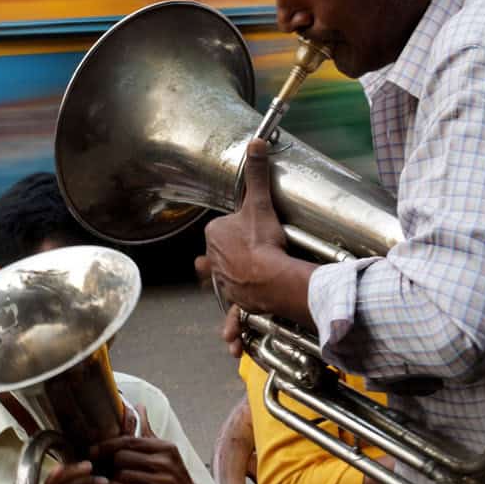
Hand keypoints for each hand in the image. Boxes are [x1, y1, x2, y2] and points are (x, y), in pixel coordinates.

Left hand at [88, 408, 214, 483]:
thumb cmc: (176, 482)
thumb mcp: (166, 454)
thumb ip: (148, 432)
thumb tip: (139, 406)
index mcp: (166, 448)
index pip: (129, 441)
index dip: (107, 445)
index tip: (93, 450)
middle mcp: (165, 462)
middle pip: (122, 458)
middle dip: (111, 465)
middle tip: (105, 470)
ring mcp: (164, 481)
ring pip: (123, 475)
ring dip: (114, 480)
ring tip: (113, 483)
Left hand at [195, 139, 312, 330]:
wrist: (269, 278)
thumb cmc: (262, 241)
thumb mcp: (259, 203)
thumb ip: (257, 174)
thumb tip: (256, 141)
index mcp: (215, 238)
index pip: (221, 230)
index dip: (233, 229)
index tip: (246, 229)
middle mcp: (215, 263)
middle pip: (219, 258)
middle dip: (222, 260)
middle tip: (232, 260)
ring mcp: (226, 285)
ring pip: (224, 286)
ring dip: (227, 291)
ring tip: (228, 293)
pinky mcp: (239, 303)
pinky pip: (235, 317)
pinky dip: (233, 329)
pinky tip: (232, 343)